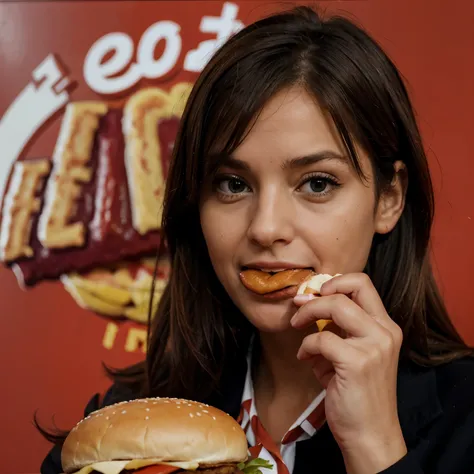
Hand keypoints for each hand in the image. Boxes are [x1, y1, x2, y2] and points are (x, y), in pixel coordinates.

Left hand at [291, 273, 406, 473]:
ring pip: (335, 305)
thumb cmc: (355, 394)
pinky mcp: (357, 362)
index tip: (316, 292)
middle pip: (352, 286)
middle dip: (318, 292)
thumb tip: (307, 306)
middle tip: (299, 304)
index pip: (364, 284)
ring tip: (297, 324)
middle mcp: (385, 331)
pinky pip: (320, 338)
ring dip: (308, 312)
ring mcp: (374, 346)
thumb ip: (335, 329)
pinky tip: (303, 358)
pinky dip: (306, 345)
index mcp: (386, 327)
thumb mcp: (350, 354)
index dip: (336, 281)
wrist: (369, 435)